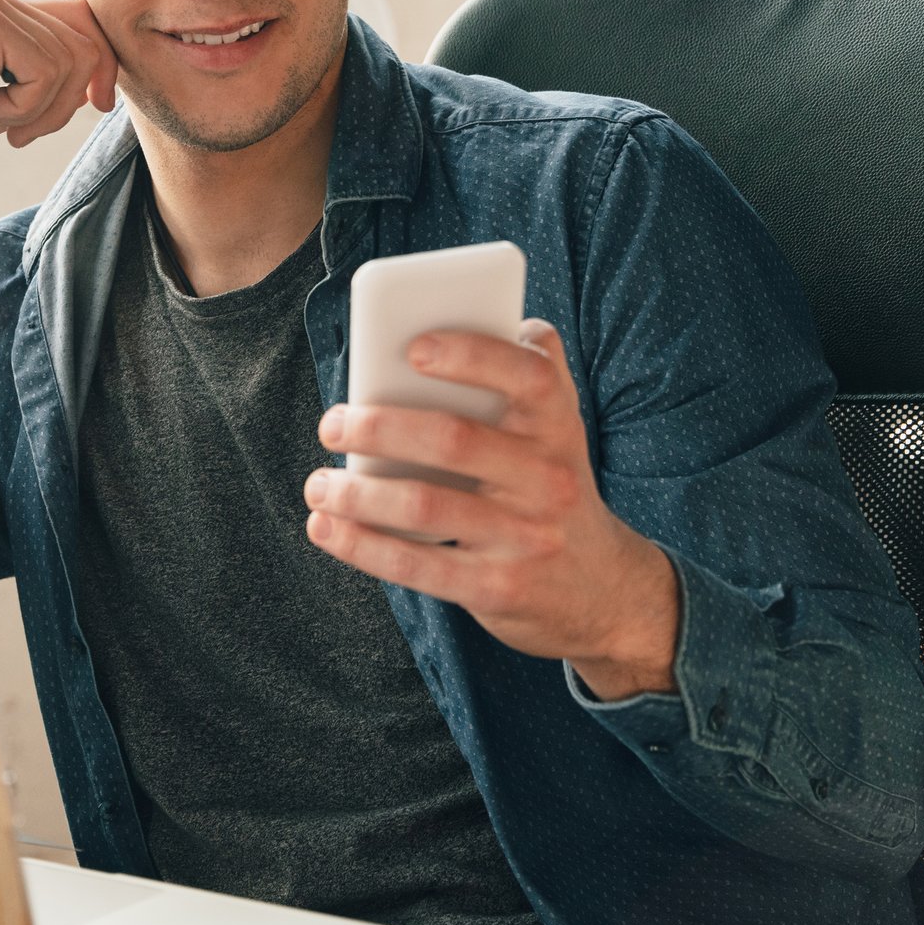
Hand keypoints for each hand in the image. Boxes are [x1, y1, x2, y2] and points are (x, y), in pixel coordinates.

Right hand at [0, 0, 117, 251]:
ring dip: (43, 108)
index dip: (100, 62)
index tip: (98, 105)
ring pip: (70, 57)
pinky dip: (24, 107)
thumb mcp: (2, 97)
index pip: (77, 18)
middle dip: (70, 98)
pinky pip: (45, 70)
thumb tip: (100, 71)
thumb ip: (42, 75)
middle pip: (83, 36)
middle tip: (25, 134)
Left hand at [303, 320, 679, 700]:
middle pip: (453, 439)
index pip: (529, 376)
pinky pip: (416, 567)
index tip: (411, 347)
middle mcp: (550, 478)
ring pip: (424, 506)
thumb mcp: (555, 435)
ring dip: (356, 493)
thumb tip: (436, 332)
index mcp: (559, 426)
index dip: (471, 355)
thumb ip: (518, 382)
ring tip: (318, 484)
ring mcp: (526, 537)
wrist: (605, 592)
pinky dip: (361, 546)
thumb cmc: (551, 490)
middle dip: (379, 427)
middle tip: (333, 425)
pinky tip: (326, 528)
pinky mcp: (497, 589)